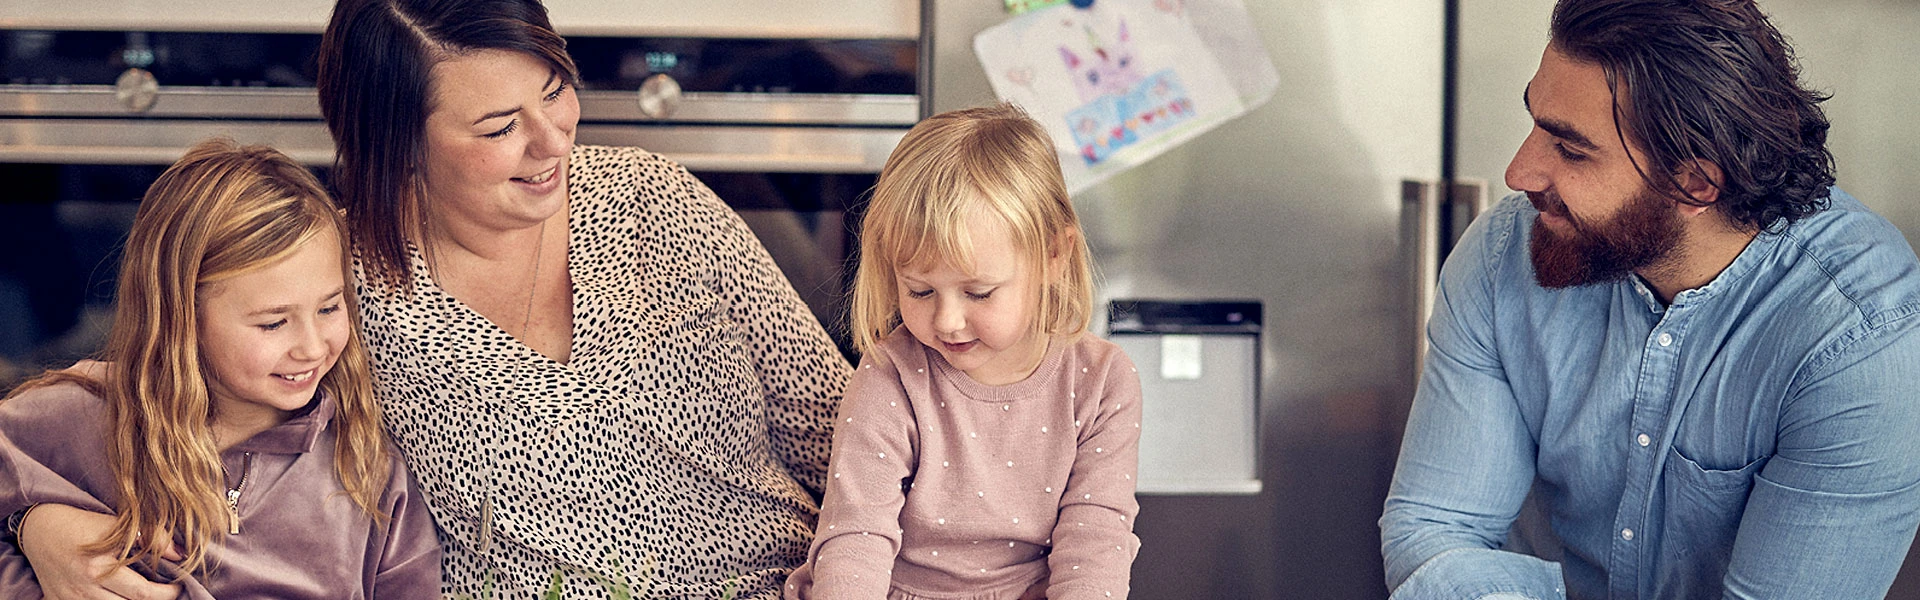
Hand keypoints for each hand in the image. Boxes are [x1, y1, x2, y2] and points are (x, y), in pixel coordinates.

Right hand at [19, 504, 180, 599]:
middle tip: (167, 593)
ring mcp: (71, 598)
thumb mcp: (118, 525)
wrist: (39, 528)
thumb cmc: (82, 524)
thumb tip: (181, 554)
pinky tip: (121, 596)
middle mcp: (83, 588)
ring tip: (145, 595)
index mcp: (99, 568)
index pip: (143, 593)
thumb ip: (153, 538)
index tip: (179, 587)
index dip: (167, 594)